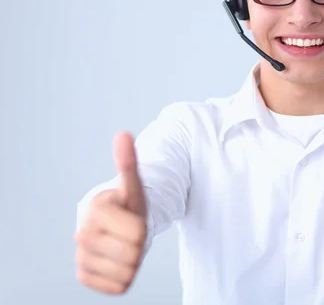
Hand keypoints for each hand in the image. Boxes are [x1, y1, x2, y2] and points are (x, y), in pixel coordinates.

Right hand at [75, 132, 147, 294]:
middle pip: (134, 254)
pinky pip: (117, 286)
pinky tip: (117, 260)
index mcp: (95, 209)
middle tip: (131, 233)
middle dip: (140, 245)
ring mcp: (82, 256)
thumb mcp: (134, 184)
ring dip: (133, 262)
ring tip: (125, 245)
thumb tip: (123, 134)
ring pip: (126, 272)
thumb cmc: (128, 203)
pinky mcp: (84, 275)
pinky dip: (123, 277)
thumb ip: (128, 162)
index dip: (144, 227)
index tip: (134, 218)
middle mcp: (83, 234)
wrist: (114, 224)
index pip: (139, 233)